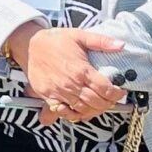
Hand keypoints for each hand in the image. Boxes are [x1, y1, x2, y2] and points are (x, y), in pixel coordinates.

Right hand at [9, 23, 127, 124]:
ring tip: (99, 104)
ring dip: (94, 110)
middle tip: (111, 99)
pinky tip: (81, 111)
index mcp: (81, 70)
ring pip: (82, 110)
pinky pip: (64, 112)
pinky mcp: (48, 96)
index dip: (116, 93)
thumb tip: (121, 44)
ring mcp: (59, 92)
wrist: (29, 45)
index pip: (105, 89)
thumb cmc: (55, 41)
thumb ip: (102, 41)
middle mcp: (71, 84)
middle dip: (108, 103)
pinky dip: (74, 115)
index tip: (120, 91)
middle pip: (96, 102)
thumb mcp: (79, 35)